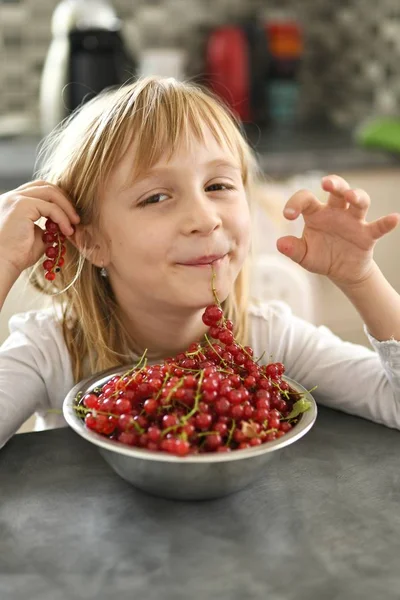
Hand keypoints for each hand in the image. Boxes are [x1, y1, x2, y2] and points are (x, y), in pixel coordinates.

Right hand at [0, 180, 79, 275]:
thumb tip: (63, 226)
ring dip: (66, 207)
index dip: (57, 200)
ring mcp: (16, 199)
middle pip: (46, 186)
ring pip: (50, 192)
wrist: (2, 264)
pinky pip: (51, 207)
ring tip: (74, 224)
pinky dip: (63, 218)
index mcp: (13, 202)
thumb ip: (48, 228)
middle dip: (64, 200)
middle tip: (76, 218)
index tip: (70, 217)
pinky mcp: (21, 205)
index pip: (39, 190)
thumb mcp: (37, 238)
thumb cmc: (16, 256)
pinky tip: (67, 231)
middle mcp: (12, 197)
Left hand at [276, 174, 399, 285]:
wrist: (342, 272)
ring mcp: (353, 222)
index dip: (295, 203)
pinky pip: (378, 227)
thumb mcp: (304, 256)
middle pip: (338, 190)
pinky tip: (394, 218)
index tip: (288, 215)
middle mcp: (336, 212)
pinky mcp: (367, 235)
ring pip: (358, 201)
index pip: (306, 199)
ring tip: (352, 196)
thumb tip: (280, 244)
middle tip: (326, 183)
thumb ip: (293, 249)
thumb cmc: (321, 257)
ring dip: (357, 196)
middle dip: (334, 183)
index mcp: (316, 214)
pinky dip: (386, 223)